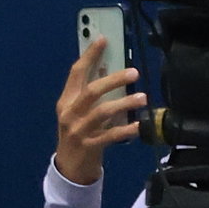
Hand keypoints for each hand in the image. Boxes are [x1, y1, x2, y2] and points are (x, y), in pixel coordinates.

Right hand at [52, 30, 150, 178]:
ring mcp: (78, 130)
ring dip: (124, 103)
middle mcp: (69, 113)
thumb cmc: (77, 135)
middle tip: (134, 72)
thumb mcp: (78, 112)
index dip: (89, 55)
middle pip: (91, 91)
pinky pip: (110, 136)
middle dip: (113, 79)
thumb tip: (104, 69)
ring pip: (102, 112)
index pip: (76, 73)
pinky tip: (138, 125)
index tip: (103, 39)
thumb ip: (89, 93)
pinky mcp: (89, 146)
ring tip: (142, 97)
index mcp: (66, 101)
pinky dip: (125, 129)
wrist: (69, 168)